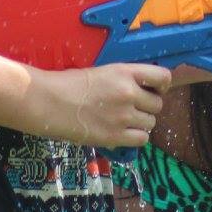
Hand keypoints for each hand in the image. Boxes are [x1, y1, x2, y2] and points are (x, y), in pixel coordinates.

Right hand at [27, 63, 170, 148]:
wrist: (48, 102)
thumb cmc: (68, 84)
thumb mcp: (102, 72)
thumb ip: (123, 80)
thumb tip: (141, 91)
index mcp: (125, 72)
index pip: (163, 77)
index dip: (161, 86)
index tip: (153, 90)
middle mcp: (129, 93)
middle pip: (157, 104)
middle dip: (148, 107)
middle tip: (133, 108)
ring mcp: (123, 116)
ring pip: (151, 122)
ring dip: (141, 123)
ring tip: (125, 121)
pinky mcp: (115, 136)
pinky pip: (141, 139)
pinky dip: (135, 137)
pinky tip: (123, 133)